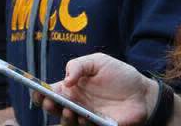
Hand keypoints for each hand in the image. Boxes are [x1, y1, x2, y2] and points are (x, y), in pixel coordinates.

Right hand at [33, 54, 158, 125]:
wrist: (143, 92)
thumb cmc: (120, 75)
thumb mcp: (98, 61)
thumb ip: (78, 66)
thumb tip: (65, 80)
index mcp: (72, 88)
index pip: (50, 92)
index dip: (40, 93)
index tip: (37, 91)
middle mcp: (76, 104)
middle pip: (54, 109)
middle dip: (48, 106)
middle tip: (49, 101)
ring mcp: (86, 117)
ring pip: (67, 122)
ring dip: (65, 117)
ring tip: (69, 108)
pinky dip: (82, 124)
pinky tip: (86, 117)